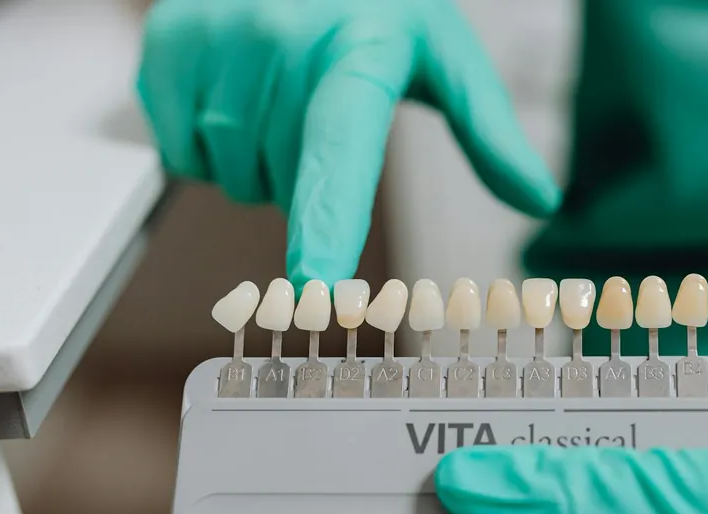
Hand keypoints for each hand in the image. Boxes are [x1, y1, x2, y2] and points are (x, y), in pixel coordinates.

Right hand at [137, 0, 559, 285]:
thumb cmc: (377, 5)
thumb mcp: (444, 53)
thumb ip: (489, 130)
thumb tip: (541, 200)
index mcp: (359, 52)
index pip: (339, 156)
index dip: (326, 228)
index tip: (316, 291)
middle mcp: (279, 41)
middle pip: (279, 188)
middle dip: (300, 177)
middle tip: (320, 115)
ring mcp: (214, 39)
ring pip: (231, 176)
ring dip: (256, 162)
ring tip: (279, 97)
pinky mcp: (166, 43)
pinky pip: (181, 151)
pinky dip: (206, 144)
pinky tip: (236, 92)